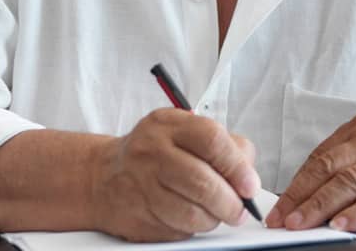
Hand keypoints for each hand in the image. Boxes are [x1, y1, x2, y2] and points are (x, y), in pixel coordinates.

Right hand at [90, 108, 260, 241]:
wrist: (104, 175)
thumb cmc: (154, 152)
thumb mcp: (184, 130)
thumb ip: (221, 145)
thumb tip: (248, 173)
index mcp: (169, 125)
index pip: (211, 140)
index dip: (237, 166)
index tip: (250, 185)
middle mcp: (152, 152)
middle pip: (202, 182)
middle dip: (230, 202)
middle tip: (239, 209)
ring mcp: (142, 185)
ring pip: (191, 213)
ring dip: (213, 219)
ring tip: (216, 213)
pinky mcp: (138, 217)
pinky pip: (177, 231)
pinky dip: (192, 229)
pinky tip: (190, 217)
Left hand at [266, 115, 355, 232]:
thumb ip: (346, 161)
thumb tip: (306, 192)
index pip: (319, 159)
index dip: (296, 185)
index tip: (278, 208)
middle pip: (329, 169)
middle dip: (301, 197)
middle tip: (283, 219)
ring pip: (350, 182)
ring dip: (322, 205)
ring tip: (303, 223)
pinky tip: (344, 224)